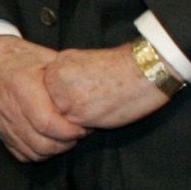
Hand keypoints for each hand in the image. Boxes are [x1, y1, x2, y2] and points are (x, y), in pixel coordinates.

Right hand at [0, 35, 85, 162]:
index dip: (70, 131)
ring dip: (53, 150)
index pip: (48, 124)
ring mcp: (1, 122)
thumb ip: (66, 77)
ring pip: (33, 152)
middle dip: (66, 143)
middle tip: (77, 133)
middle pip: (42, 143)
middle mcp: (9, 108)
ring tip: (65, 138)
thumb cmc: (19, 57)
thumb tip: (90, 92)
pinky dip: (37, 153)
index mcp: (22, 87)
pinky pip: (21, 153)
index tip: (82, 126)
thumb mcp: (46, 58)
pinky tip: (47, 141)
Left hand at [43, 44, 174, 132]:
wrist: (144, 71)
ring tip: (96, 106)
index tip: (83, 93)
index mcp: (56, 66)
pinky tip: (100, 114)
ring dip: (76, 119)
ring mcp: (64, 99)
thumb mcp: (84, 60)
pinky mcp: (78, 116)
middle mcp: (55, 82)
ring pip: (60, 119)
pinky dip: (86, 126)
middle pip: (51, 106)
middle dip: (68, 109)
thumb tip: (56, 87)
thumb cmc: (121, 66)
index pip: (46, 91)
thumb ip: (66, 74)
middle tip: (90, 101)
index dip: (65, 97)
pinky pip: (73, 129)